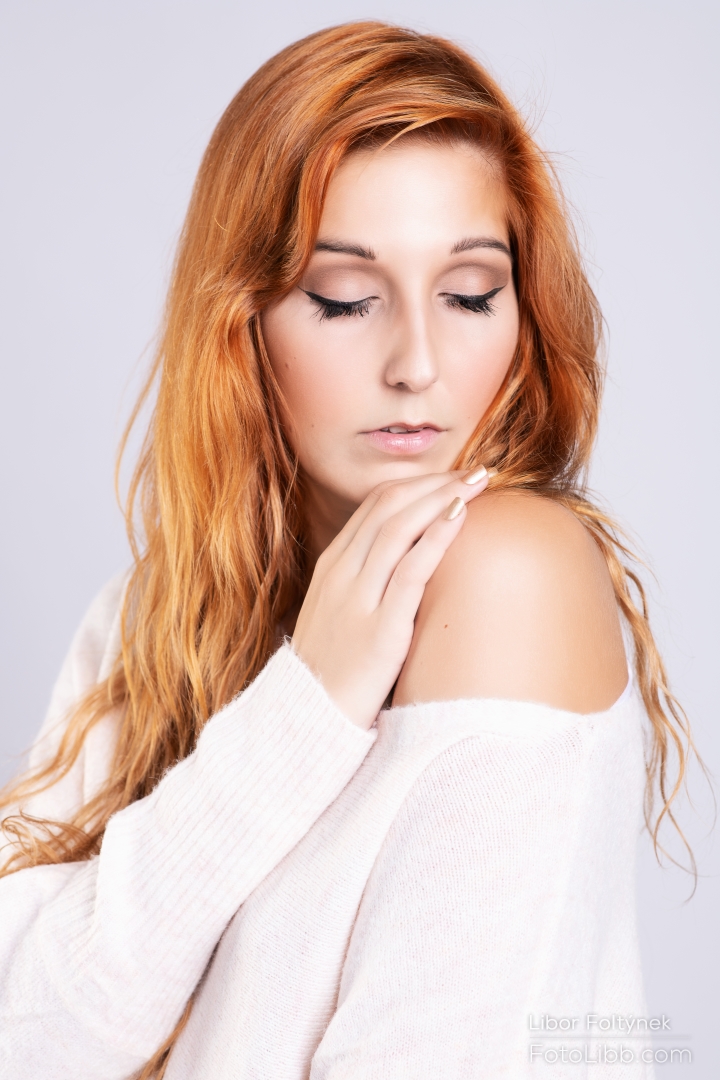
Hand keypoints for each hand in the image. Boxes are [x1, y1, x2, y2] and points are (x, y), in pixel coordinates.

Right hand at [291, 467, 490, 728]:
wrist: (307, 720)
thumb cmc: (332, 671)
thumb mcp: (339, 616)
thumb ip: (365, 586)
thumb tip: (406, 566)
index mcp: (332, 567)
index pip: (374, 507)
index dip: (417, 484)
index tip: (451, 477)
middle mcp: (342, 574)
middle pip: (389, 507)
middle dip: (434, 482)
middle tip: (475, 471)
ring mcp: (358, 599)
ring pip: (400, 528)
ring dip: (442, 497)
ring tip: (477, 483)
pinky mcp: (380, 629)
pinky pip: (409, 570)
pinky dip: (436, 536)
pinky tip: (460, 517)